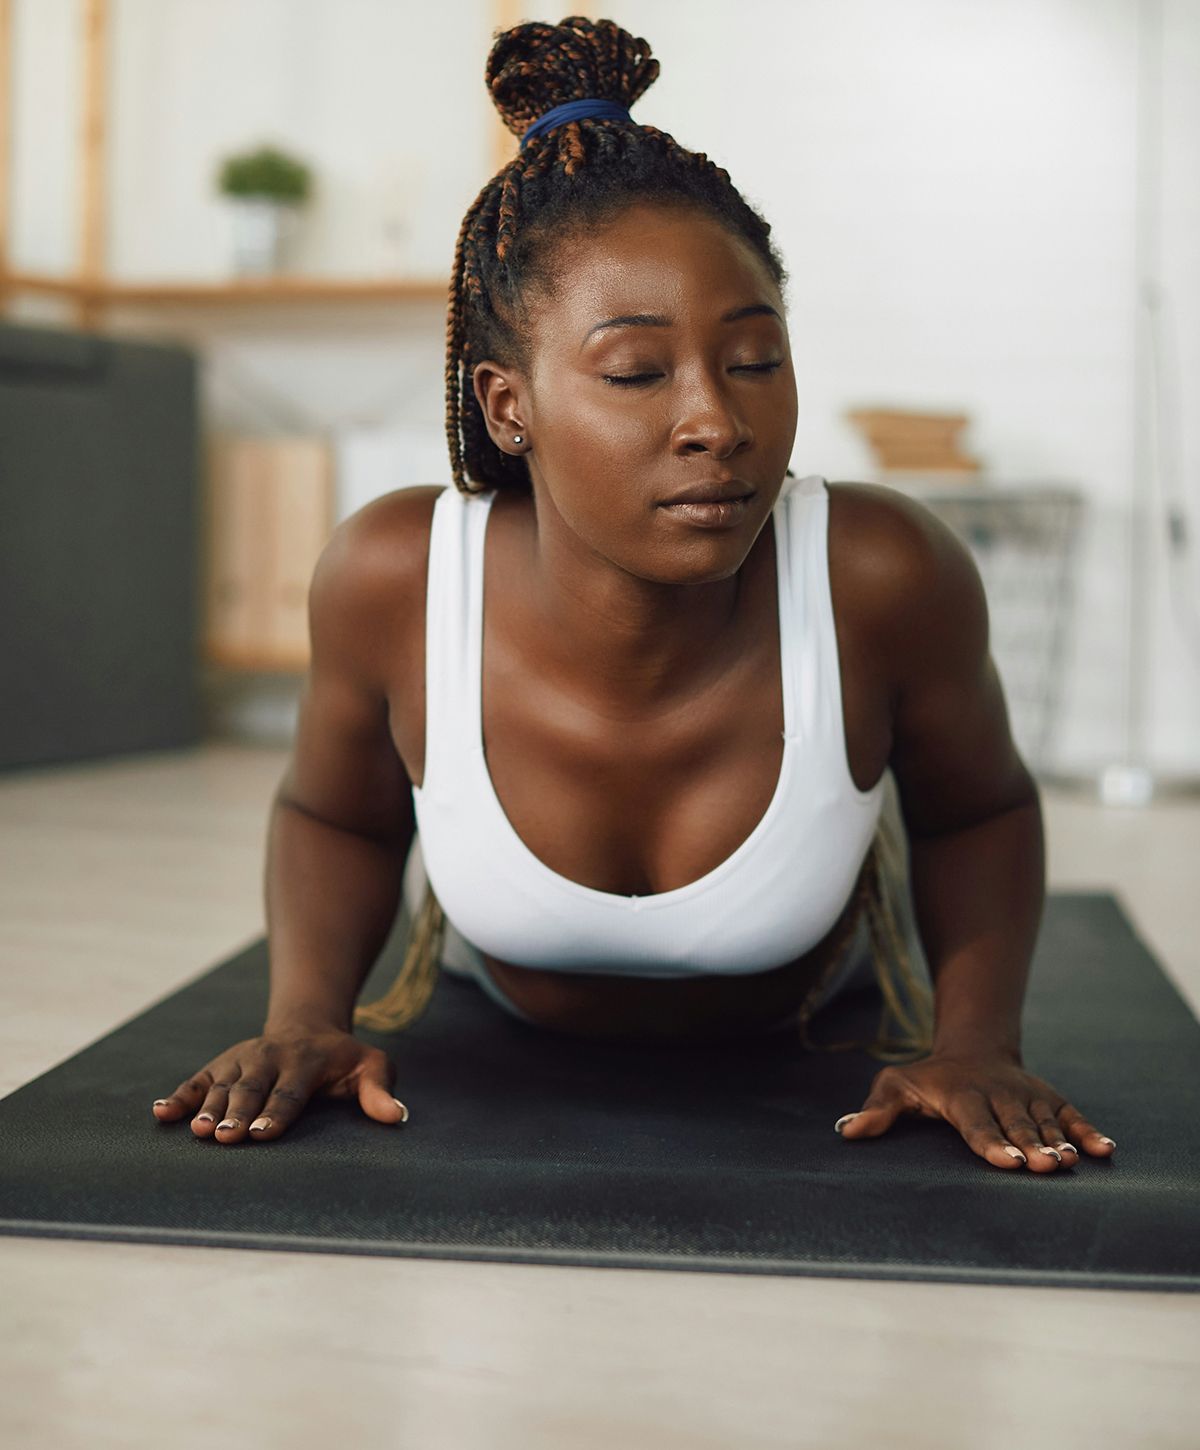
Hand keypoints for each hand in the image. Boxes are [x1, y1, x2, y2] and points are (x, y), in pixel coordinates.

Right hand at [150, 1024, 409, 1143]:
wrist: (307, 1026)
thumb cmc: (343, 1059)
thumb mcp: (371, 1066)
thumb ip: (380, 1090)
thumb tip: (396, 1117)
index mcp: (305, 1061)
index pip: (290, 1091)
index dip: (276, 1113)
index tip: (263, 1135)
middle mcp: (269, 1058)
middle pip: (251, 1089)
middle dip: (238, 1113)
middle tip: (225, 1137)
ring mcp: (241, 1061)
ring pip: (222, 1086)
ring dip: (207, 1108)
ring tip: (198, 1131)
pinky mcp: (221, 1065)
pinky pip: (197, 1080)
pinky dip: (179, 1096)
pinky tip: (161, 1113)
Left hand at [833, 1049, 1116, 1171]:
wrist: (972, 1049)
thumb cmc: (928, 1080)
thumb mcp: (896, 1086)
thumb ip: (877, 1110)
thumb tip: (846, 1130)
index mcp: (962, 1097)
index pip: (977, 1124)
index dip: (991, 1143)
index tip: (1007, 1162)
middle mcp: (998, 1096)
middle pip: (1016, 1126)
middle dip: (1030, 1146)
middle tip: (1044, 1168)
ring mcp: (1026, 1096)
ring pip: (1044, 1122)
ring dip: (1059, 1143)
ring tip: (1070, 1164)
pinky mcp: (1048, 1098)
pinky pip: (1070, 1114)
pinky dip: (1087, 1131)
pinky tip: (1105, 1151)